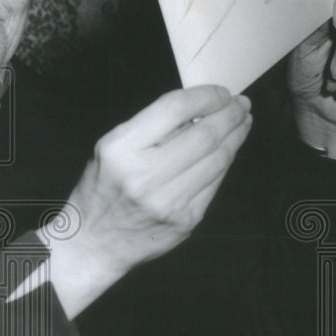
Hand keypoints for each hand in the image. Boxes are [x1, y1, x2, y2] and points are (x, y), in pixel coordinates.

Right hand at [43, 86, 251, 317]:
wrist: (93, 243)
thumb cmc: (101, 189)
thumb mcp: (110, 149)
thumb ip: (149, 129)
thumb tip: (198, 111)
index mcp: (121, 149)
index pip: (174, 109)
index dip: (205, 96)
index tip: (221, 92)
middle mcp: (144, 175)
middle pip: (204, 134)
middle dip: (229, 115)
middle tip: (240, 105)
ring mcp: (168, 201)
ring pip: (217, 159)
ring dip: (235, 137)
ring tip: (242, 123)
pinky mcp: (185, 220)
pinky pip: (214, 184)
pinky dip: (225, 163)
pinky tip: (227, 151)